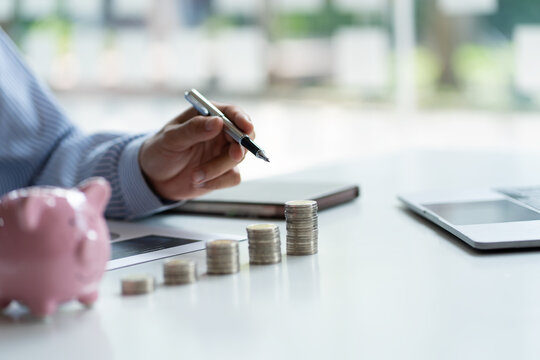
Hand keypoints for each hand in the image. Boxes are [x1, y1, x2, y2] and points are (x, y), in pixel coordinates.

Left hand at [139, 104, 253, 199]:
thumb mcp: (171, 138)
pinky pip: (232, 177)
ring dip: (218, 169)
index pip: (232, 113)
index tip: (246, 129)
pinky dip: (217, 182)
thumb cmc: (159, 151)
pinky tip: (199, 183)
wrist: (154, 178)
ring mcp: (223, 152)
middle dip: (239, 148)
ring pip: (237, 159)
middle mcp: (220, 132)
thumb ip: (193, 129)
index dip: (242, 120)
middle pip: (243, 137)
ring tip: (195, 176)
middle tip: (233, 155)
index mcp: (208, 115)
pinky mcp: (224, 172)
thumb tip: (218, 122)